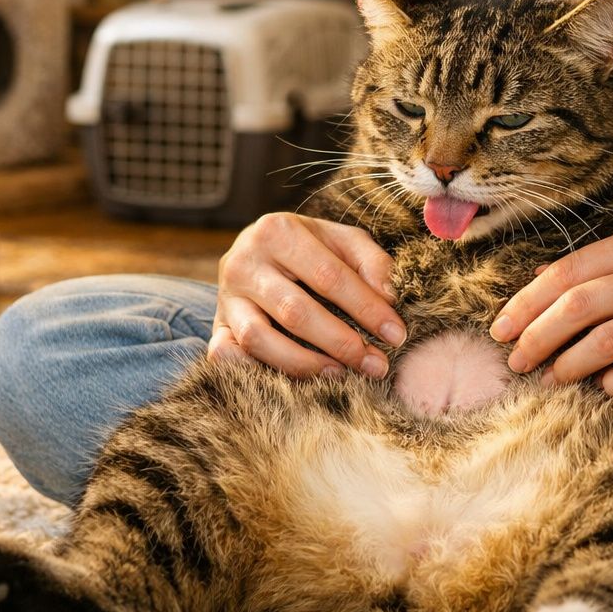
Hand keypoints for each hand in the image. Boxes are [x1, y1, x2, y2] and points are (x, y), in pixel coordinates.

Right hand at [210, 212, 403, 379]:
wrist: (257, 251)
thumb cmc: (309, 249)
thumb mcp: (341, 240)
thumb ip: (371, 261)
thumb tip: (389, 296)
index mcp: (277, 231)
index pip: (328, 276)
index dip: (366, 308)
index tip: (396, 334)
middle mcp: (243, 261)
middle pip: (295, 311)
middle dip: (341, 343)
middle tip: (376, 364)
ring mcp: (225, 296)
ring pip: (258, 339)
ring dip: (303, 364)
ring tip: (340, 374)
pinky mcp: (216, 325)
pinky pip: (226, 355)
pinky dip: (252, 371)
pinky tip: (288, 380)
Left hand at [491, 223, 612, 395]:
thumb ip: (605, 265)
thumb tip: (538, 281)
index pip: (570, 270)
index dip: (528, 301)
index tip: (501, 327)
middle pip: (580, 304)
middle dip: (537, 335)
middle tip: (515, 359)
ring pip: (607, 340)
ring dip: (568, 365)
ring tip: (548, 379)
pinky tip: (603, 390)